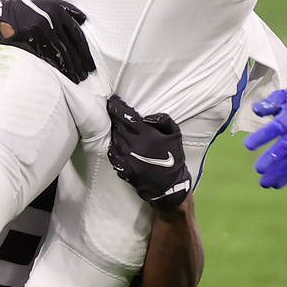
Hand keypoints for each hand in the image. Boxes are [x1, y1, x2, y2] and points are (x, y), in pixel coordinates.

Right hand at [0, 0, 94, 83]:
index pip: (76, 32)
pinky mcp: (32, 40)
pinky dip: (59, 68)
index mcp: (56, 9)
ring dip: (72, 67)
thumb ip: (63, 7)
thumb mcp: (42, 1)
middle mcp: (51, 18)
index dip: (85, 48)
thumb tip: (82, 18)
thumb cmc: (18, 10)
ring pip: (63, 52)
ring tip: (78, 76)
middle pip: (72, 44)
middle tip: (87, 71)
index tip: (88, 58)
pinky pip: (50, 57)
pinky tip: (64, 74)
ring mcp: (42, 30)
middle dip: (82, 60)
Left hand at [107, 95, 190, 209]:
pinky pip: (112, 153)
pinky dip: (113, 146)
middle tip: (111, 110)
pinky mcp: (123, 168)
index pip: (126, 116)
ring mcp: (126, 158)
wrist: (170, 185)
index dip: (117, 107)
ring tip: (114, 125)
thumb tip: (147, 116)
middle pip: (117, 126)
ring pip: (113, 139)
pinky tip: (116, 142)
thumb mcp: (175, 134)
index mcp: (146, 135)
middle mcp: (134, 145)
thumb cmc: (173, 158)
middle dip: (113, 117)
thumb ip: (163, 120)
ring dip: (113, 131)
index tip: (112, 101)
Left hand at [243, 77, 286, 188]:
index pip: (276, 127)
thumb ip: (270, 103)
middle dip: (272, 159)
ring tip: (264, 183)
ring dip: (278, 173)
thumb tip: (255, 110)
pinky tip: (275, 184)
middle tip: (258, 169)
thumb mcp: (285, 95)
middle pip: (285, 147)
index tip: (247, 145)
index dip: (262, 136)